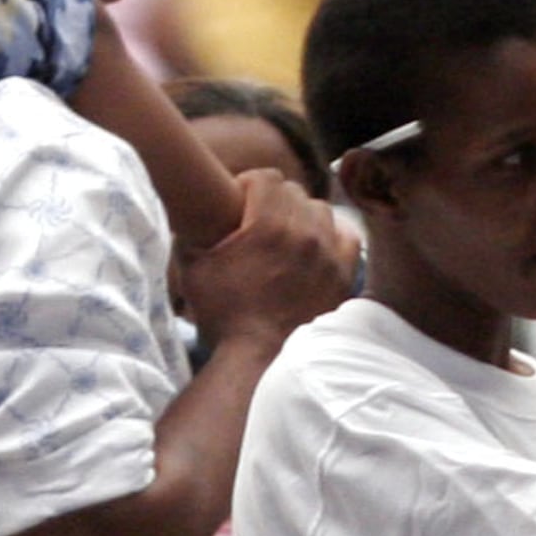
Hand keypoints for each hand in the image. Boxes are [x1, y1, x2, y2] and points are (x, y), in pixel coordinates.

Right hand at [177, 171, 347, 347]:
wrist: (259, 358)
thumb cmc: (223, 315)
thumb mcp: (193, 269)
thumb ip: (191, 234)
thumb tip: (188, 214)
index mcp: (268, 224)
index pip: (267, 177)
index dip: (249, 183)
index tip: (240, 199)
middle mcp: (304, 233)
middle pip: (294, 192)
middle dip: (275, 199)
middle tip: (260, 220)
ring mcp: (328, 254)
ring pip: (321, 210)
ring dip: (303, 216)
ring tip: (288, 234)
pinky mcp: (343, 276)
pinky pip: (347, 237)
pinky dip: (332, 237)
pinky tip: (317, 247)